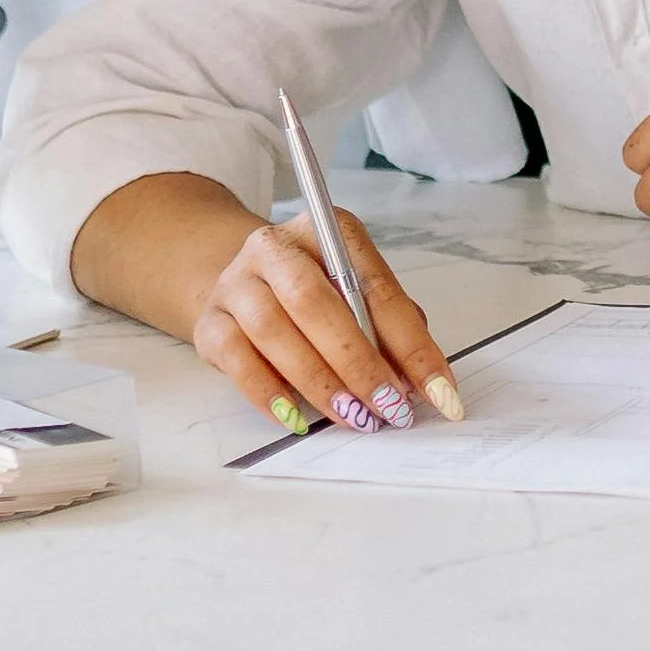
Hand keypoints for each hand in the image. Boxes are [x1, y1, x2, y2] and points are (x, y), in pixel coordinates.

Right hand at [192, 207, 463, 438]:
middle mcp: (276, 249)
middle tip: (389, 406)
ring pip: (274, 330)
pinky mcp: (210, 322)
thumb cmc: (312, 291)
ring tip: (354, 416)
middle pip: (316, 301)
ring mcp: (237, 283)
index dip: (412, 344)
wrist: (239, 282)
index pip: (376, 287)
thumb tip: (418, 381)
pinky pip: (237, 361)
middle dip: (359, 361)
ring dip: (320, 381)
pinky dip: (270, 394)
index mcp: (328, 231)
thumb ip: (388, 329)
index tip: (439, 390)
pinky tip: (298, 419)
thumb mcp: (355, 294)